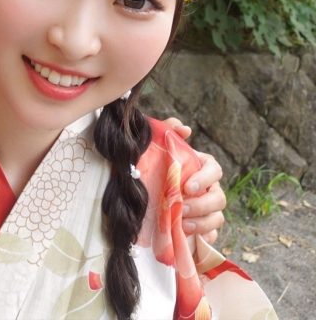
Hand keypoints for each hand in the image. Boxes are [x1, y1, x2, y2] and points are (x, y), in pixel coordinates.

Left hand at [163, 118, 225, 243]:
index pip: (215, 170)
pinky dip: (203, 238)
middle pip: (219, 198)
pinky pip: (211, 236)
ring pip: (218, 218)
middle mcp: (210, 188)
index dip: (205, 179)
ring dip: (202, 223)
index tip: (187, 186)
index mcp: (204, 167)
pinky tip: (189, 238)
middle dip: (202, 205)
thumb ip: (170, 130)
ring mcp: (209, 210)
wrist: (147, 187)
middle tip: (182, 208)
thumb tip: (184, 129)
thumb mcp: (160, 145)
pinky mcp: (203, 228)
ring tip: (182, 225)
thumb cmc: (158, 163)